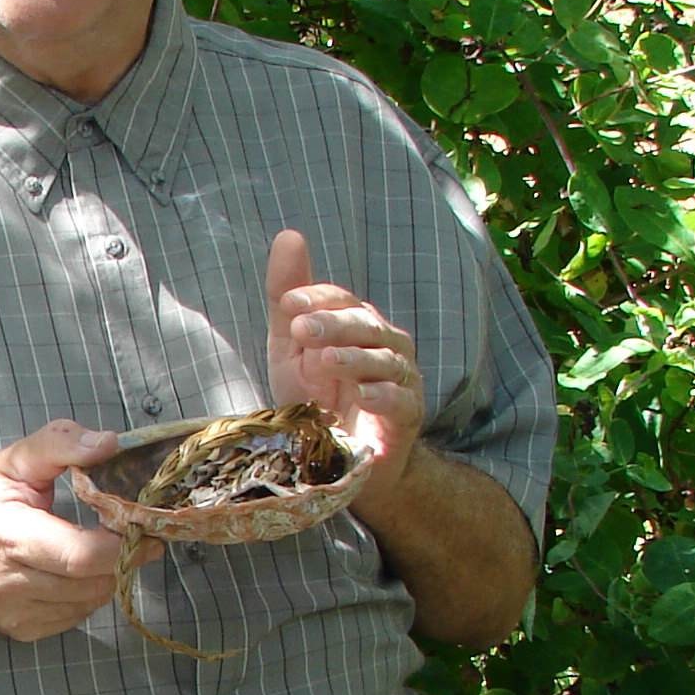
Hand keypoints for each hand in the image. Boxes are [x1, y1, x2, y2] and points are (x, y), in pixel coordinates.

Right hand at [0, 419, 142, 641]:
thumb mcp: (11, 461)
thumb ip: (60, 445)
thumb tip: (109, 443)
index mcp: (5, 536)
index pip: (81, 554)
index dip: (123, 541)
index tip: (142, 522)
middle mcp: (7, 583)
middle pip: (93, 581)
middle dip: (125, 555)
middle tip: (136, 531)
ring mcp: (15, 613)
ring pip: (92, 600)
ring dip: (109, 573)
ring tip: (104, 545)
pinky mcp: (24, 630)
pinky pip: (79, 614)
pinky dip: (90, 591)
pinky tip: (77, 568)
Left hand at [266, 229, 424, 498]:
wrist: (337, 460)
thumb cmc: (317, 399)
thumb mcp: (291, 349)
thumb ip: (287, 296)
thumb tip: (289, 234)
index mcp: (358, 323)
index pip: (343, 300)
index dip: (318, 298)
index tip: (288, 304)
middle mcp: (385, 344)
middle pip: (366, 325)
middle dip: (334, 324)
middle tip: (302, 330)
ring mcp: (401, 379)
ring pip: (385, 360)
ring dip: (356, 359)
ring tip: (328, 361)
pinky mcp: (408, 416)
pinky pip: (402, 401)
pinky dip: (383, 396)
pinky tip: (361, 395)